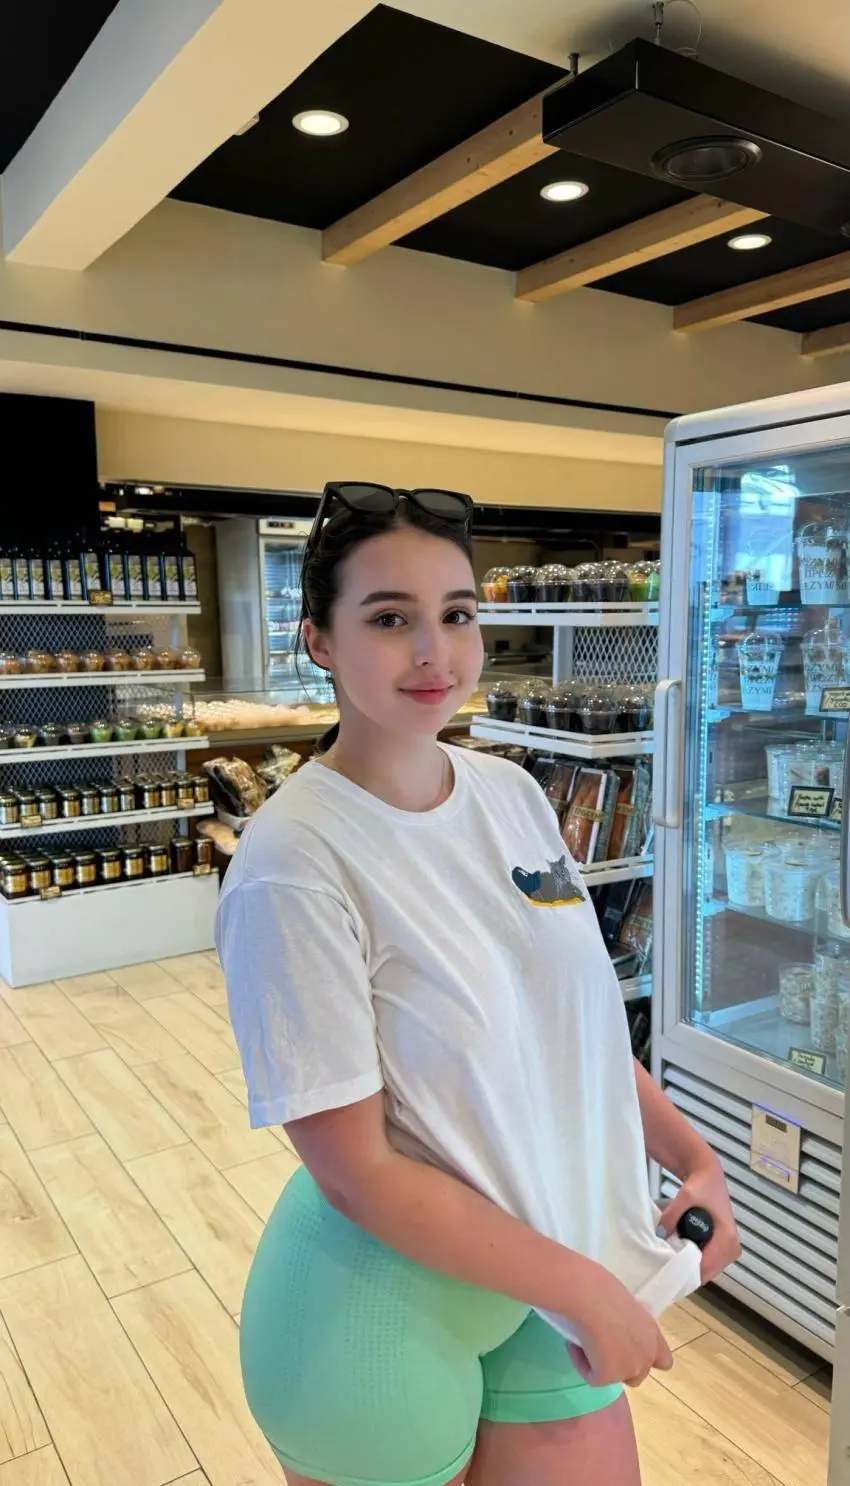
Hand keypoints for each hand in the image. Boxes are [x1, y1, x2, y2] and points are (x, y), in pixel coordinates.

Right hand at [567, 1261, 672, 1388]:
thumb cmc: (602, 1289)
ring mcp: (631, 1368)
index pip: (663, 1361)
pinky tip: (576, 1344)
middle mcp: (648, 1354)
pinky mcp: (610, 1376)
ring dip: (602, 1366)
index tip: (628, 1350)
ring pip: (614, 1378)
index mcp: (653, 1334)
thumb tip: (614, 1328)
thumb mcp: (625, 1307)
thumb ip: (629, 1325)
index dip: (646, 1359)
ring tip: (586, 1343)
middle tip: (601, 1348)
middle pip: (637, 1375)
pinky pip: (593, 1377)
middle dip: (621, 1366)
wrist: (589, 1295)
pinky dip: (582, 1363)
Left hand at [657, 1154, 740, 1283]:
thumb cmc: (701, 1184)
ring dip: (691, 1267)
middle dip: (688, 1272)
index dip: (688, 1273)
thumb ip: (672, 1214)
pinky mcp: (722, 1245)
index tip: (668, 1275)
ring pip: (709, 1269)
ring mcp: (729, 1247)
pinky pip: (709, 1261)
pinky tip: (679, 1255)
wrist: (708, 1173)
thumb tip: (661, 1233)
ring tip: (671, 1262)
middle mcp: (732, 1246)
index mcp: (727, 1237)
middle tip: (666, 1269)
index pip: (708, 1267)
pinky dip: (695, 1260)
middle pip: (708, 1272)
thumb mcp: (685, 1196)